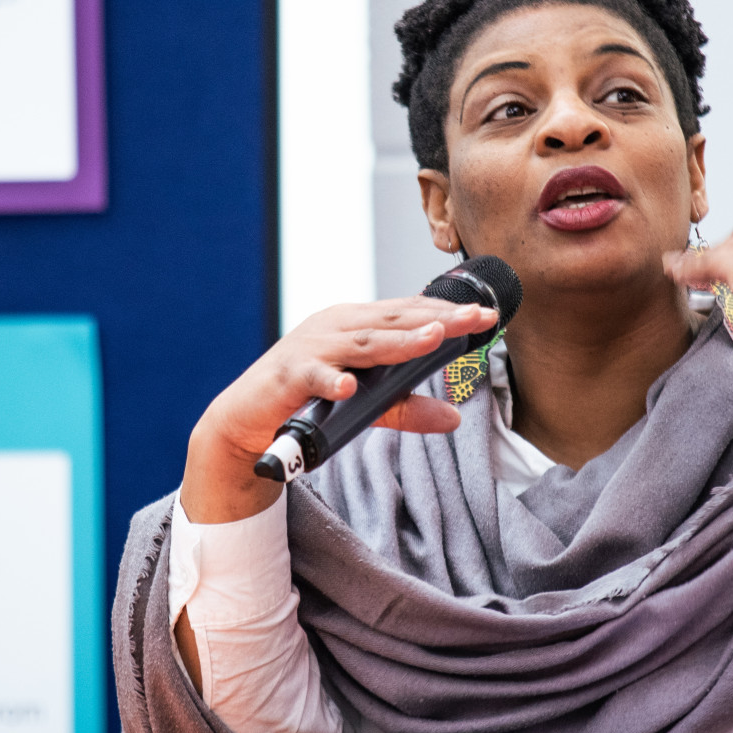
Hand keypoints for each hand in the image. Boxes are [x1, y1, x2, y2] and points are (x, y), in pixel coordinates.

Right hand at [180, 297, 498, 524]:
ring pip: (363, 343)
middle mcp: (336, 327)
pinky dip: (331, 380)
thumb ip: (404, 408)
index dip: (447, 312)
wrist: (245, 420)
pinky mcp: (289, 376)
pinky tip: (348, 387)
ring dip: (399, 341)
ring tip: (433, 339)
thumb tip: (453, 417)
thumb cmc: (305, 402)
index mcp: (355, 325)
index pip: (408, 312)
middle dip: (438, 319)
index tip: (487, 315)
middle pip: (394, 320)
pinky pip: (313, 377)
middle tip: (477, 318)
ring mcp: (312, 348)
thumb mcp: (364, 405)